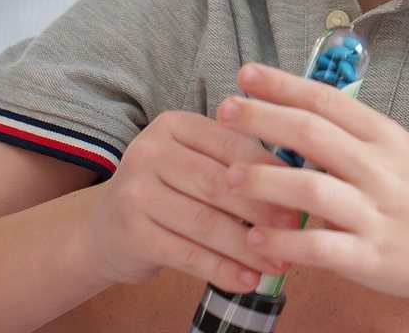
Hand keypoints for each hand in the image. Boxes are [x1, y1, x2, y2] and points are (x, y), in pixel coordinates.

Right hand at [80, 109, 288, 295]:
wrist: (103, 229)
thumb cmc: (168, 191)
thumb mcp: (194, 161)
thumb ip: (236, 162)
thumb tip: (300, 180)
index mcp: (175, 126)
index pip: (232, 144)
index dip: (270, 169)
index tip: (305, 189)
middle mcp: (150, 153)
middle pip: (219, 183)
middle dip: (263, 209)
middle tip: (298, 228)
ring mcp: (136, 194)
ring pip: (205, 222)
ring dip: (247, 247)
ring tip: (279, 262)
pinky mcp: (132, 235)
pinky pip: (187, 254)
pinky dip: (222, 270)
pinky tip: (247, 280)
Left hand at [216, 63, 408, 319]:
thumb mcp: (405, 152)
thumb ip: (359, 137)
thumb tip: (308, 113)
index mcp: (386, 137)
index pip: (327, 101)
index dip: (283, 85)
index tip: (246, 74)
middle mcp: (379, 169)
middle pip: (312, 134)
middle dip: (262, 119)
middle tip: (224, 110)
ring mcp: (375, 213)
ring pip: (311, 189)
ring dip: (265, 181)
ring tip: (230, 177)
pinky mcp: (370, 256)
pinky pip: (319, 247)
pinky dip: (284, 242)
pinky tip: (256, 238)